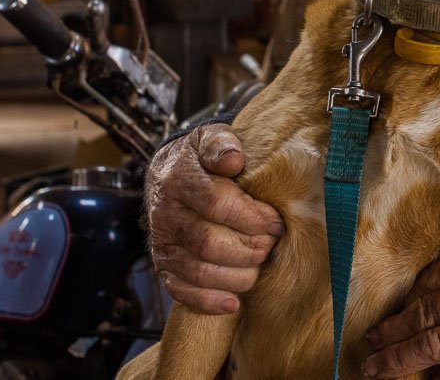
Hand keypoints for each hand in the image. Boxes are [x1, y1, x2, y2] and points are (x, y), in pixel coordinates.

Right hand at [144, 124, 284, 313]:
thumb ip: (222, 144)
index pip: (216, 204)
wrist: (169, 173)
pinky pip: (182, 292)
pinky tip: (233, 301)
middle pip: (209, 244)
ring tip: (259, 264)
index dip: (252, 217)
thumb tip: (234, 160)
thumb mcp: (210, 138)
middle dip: (249, 249)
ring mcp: (163, 243)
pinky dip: (209, 301)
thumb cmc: (201, 158)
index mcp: (179, 180)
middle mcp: (166, 215)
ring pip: (199, 272)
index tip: (276, 221)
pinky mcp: (164, 266)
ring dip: (237, 275)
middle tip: (271, 244)